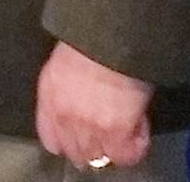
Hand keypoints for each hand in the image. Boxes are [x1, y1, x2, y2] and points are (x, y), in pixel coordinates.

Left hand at [35, 42, 153, 171]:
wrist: (112, 32)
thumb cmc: (91, 35)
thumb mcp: (67, 60)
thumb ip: (67, 86)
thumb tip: (82, 99)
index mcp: (49, 96)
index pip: (51, 139)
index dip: (69, 141)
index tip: (81, 136)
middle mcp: (64, 116)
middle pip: (76, 152)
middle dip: (93, 147)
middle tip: (109, 134)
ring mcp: (89, 127)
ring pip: (100, 157)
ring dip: (113, 147)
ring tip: (127, 129)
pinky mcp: (115, 131)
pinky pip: (126, 154)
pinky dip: (136, 144)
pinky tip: (140, 125)